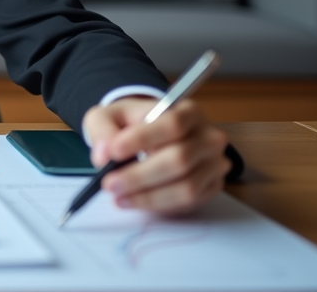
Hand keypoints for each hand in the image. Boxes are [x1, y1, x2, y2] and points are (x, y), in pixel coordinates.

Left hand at [82, 97, 230, 214]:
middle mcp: (207, 137)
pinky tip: (134, 201)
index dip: (142, 139)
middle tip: (109, 184)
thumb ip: (103, 130)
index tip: (113, 151)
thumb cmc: (129, 124)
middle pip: (180, 159)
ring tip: (118, 196)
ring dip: (148, 196)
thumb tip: (103, 155)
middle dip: (140, 175)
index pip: (172, 124)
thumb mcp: (109, 116)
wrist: (147, 137)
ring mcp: (214, 164)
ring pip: (186, 186)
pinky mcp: (210, 187)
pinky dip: (159, 204)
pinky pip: (189, 201)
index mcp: (187, 111)